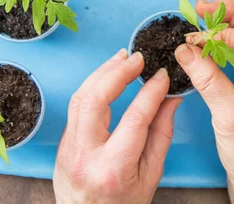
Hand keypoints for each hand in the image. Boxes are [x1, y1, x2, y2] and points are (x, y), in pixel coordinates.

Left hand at [53, 49, 181, 203]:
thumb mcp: (151, 175)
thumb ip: (162, 133)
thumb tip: (170, 99)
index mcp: (113, 168)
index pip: (135, 118)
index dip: (151, 92)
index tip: (162, 76)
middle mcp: (85, 156)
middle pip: (95, 100)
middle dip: (117, 72)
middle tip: (137, 58)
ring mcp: (68, 149)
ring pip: (79, 98)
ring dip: (101, 73)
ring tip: (121, 59)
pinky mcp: (62, 143)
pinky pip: (75, 107)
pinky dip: (92, 87)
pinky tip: (107, 77)